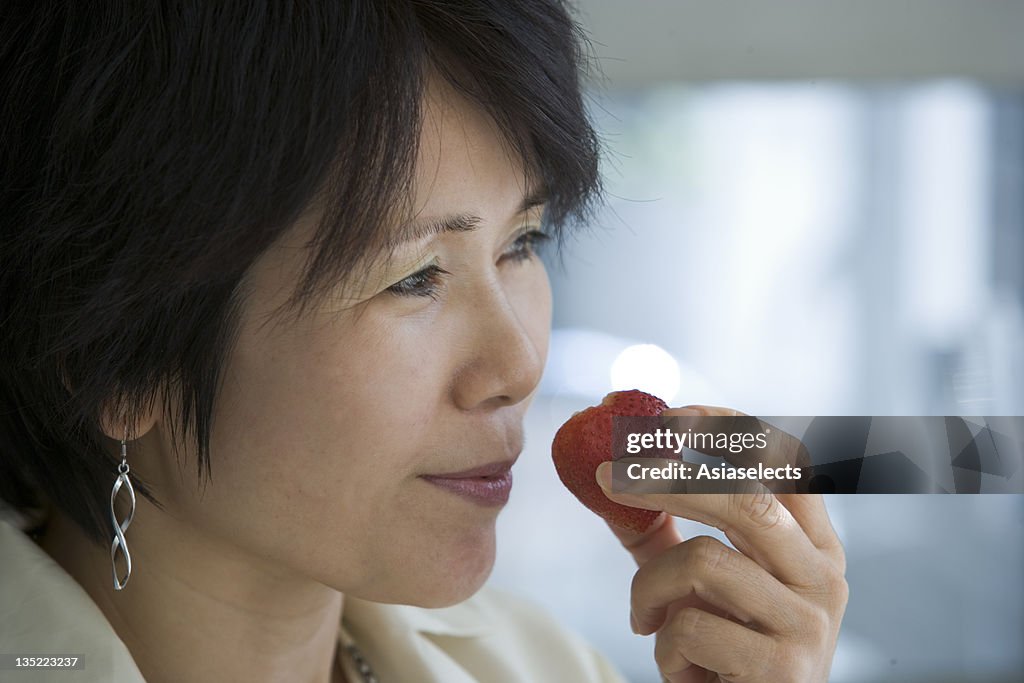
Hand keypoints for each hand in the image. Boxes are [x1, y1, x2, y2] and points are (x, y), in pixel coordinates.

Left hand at [595, 405, 848, 682]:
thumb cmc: (722, 650)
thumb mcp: (698, 584)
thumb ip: (663, 530)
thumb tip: (604, 470)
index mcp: (814, 545)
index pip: (786, 462)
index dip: (727, 431)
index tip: (667, 417)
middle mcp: (824, 577)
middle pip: (747, 499)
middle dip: (666, 480)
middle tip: (605, 474)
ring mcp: (810, 624)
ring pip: (703, 560)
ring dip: (650, 589)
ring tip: (646, 620)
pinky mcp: (784, 669)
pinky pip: (691, 626)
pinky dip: (662, 646)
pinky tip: (683, 669)